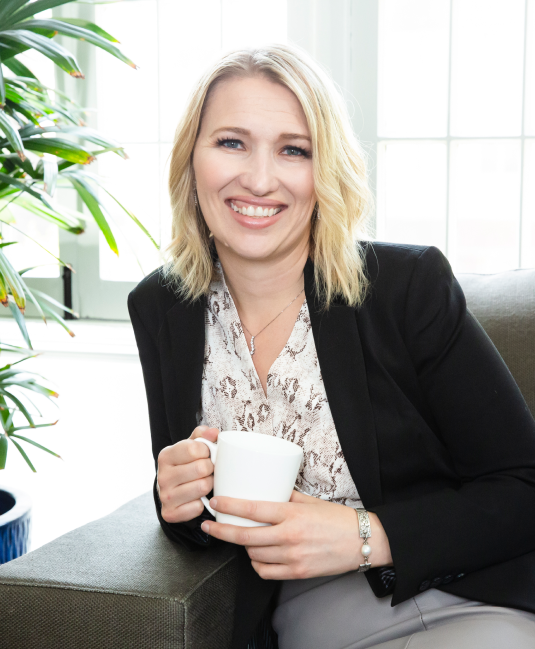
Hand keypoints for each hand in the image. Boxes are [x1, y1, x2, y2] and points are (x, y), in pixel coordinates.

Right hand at [156, 426, 218, 522]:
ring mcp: (165, 496)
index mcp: (166, 455)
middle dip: (211, 469)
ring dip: (209, 485)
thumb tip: (214, 432)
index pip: (195, 449)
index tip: (206, 455)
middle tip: (208, 471)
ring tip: (205, 482)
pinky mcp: (170, 513)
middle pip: (201, 468)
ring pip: (202, 487)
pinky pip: (198, 507)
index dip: (207, 451)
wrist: (173, 493)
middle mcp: (162, 475)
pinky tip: (198, 499)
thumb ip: (203, 436)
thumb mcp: (192, 447)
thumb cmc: (186, 466)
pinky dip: (202, 503)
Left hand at [200, 491, 392, 579]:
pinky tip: (256, 554)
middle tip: (208, 525)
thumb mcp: (309, 500)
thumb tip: (265, 488)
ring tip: (240, 536)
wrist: (362, 541)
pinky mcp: (297, 572)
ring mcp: (292, 557)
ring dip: (242, 546)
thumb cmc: (336, 518)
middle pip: (245, 536)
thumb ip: (285, 496)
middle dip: (222, 531)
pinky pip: (265, 571)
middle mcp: (289, 536)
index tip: (216, 503)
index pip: (253, 510)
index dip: (230, 507)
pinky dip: (256, 563)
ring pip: (253, 554)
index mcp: (291, 514)